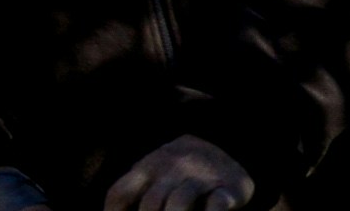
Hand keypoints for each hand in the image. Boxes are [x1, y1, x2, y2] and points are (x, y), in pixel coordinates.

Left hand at [104, 143, 256, 210]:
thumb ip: (132, 192)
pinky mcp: (228, 189)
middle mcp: (170, 171)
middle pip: (151, 202)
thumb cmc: (178, 171)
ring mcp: (199, 178)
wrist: (221, 146)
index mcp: (145, 169)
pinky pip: (217, 203)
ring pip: (180, 202)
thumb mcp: (152, 174)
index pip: (121, 193)